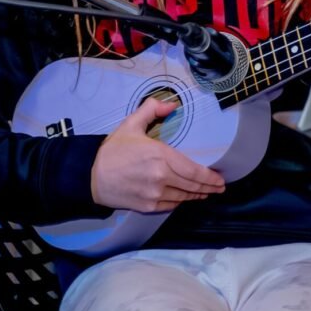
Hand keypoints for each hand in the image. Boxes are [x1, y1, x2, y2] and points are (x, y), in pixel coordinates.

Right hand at [91, 98, 225, 211]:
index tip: (220, 179)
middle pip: (192, 185)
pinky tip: (185, 198)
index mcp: (160, 156)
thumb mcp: (131, 124)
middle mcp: (161, 177)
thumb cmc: (112, 151)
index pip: (193, 170)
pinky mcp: (147, 206)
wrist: (90, 176)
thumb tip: (172, 104)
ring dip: (196, 196)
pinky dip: (180, 201)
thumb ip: (152, 110)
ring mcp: (154, 194)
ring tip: (205, 193)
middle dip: (208, 187)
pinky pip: (170, 205)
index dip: (210, 177)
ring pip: (183, 197)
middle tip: (219, 188)